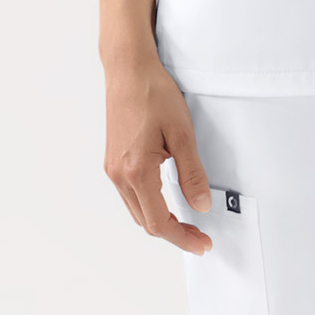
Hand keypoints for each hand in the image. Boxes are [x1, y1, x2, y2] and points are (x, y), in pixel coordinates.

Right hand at [103, 52, 213, 251]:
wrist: (128, 70)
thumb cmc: (153, 94)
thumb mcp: (183, 135)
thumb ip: (192, 174)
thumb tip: (200, 206)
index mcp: (136, 170)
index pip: (158, 221)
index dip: (182, 237)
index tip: (201, 243)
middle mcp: (119, 174)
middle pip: (145, 222)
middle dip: (173, 233)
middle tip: (199, 237)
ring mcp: (113, 168)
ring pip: (136, 210)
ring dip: (160, 221)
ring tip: (186, 222)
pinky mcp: (113, 161)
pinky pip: (130, 195)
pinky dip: (149, 206)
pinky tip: (166, 201)